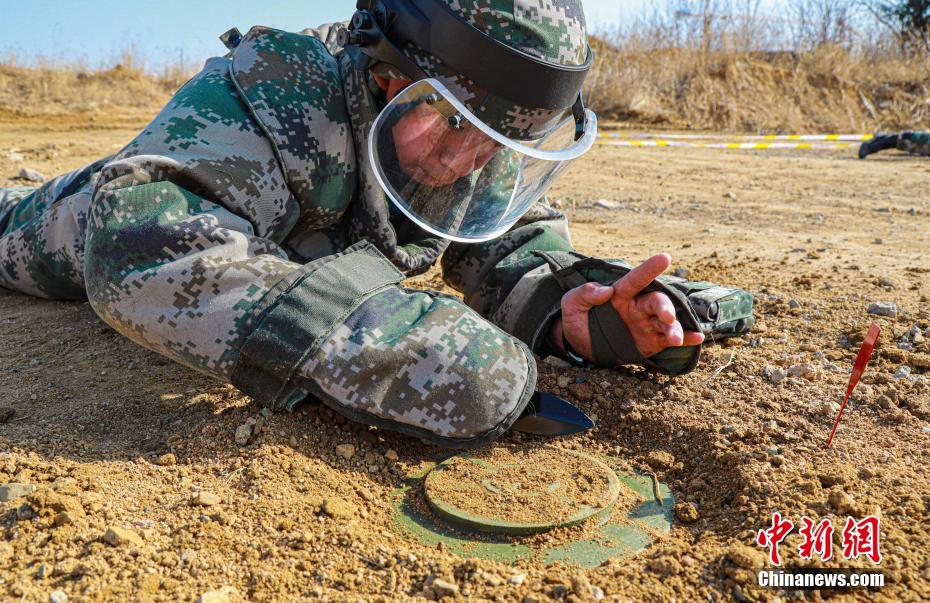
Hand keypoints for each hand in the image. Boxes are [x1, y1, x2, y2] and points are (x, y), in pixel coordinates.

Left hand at [548, 253, 704, 362]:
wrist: (578, 347)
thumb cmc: (576, 319)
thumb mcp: (571, 304)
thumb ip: (584, 294)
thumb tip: (605, 291)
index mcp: (620, 293)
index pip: (636, 279)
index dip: (649, 268)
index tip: (665, 257)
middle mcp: (637, 306)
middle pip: (657, 301)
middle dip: (664, 307)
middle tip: (667, 316)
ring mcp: (645, 324)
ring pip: (666, 322)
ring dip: (674, 327)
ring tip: (675, 337)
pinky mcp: (650, 342)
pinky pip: (669, 339)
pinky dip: (685, 338)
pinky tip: (696, 338)